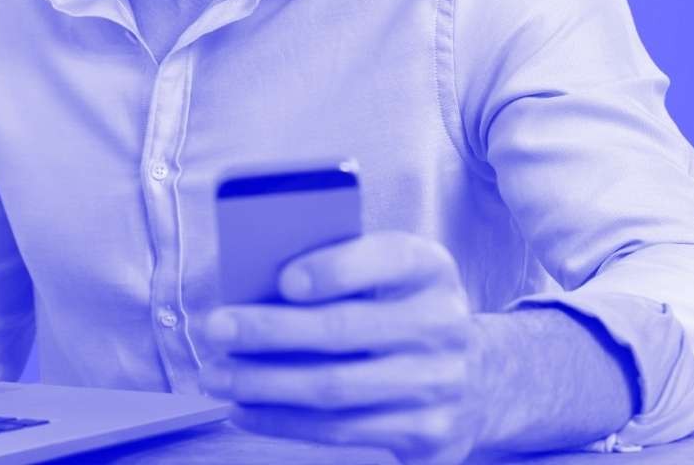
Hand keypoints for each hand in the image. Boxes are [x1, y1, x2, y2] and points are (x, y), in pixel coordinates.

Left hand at [195, 231, 487, 464]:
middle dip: (270, 330)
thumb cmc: (401, 311)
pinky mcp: (426, 435)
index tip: (283, 280)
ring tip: (216, 374)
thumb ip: (336, 269)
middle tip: (215, 328)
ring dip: (263, 383)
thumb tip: (252, 287)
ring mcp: (439, 385)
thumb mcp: (387, 276)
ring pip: (335, 388)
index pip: (388, 258)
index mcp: (430, 269)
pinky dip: (282, 420)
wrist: (478, 377)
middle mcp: (443, 325)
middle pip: (346, 330)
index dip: (336, 269)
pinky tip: (244, 407)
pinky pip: (340, 431)